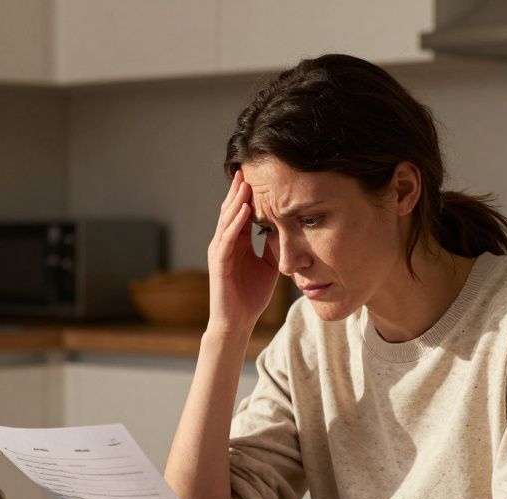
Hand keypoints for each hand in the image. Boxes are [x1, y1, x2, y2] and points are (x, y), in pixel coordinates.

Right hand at [207, 170, 278, 334]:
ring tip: (245, 182)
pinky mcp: (219, 263)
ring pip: (227, 220)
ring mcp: (220, 251)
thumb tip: (287, 228)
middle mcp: (225, 243)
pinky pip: (227, 238)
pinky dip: (236, 222)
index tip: (259, 175)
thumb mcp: (269, 265)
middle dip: (238, 190)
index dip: (248, 194)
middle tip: (246, 168)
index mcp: (237, 243)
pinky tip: (245, 209)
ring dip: (236, 200)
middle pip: (231, 210)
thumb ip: (273, 246)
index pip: (242, 213)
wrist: (238, 322)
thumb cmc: (252, 296)